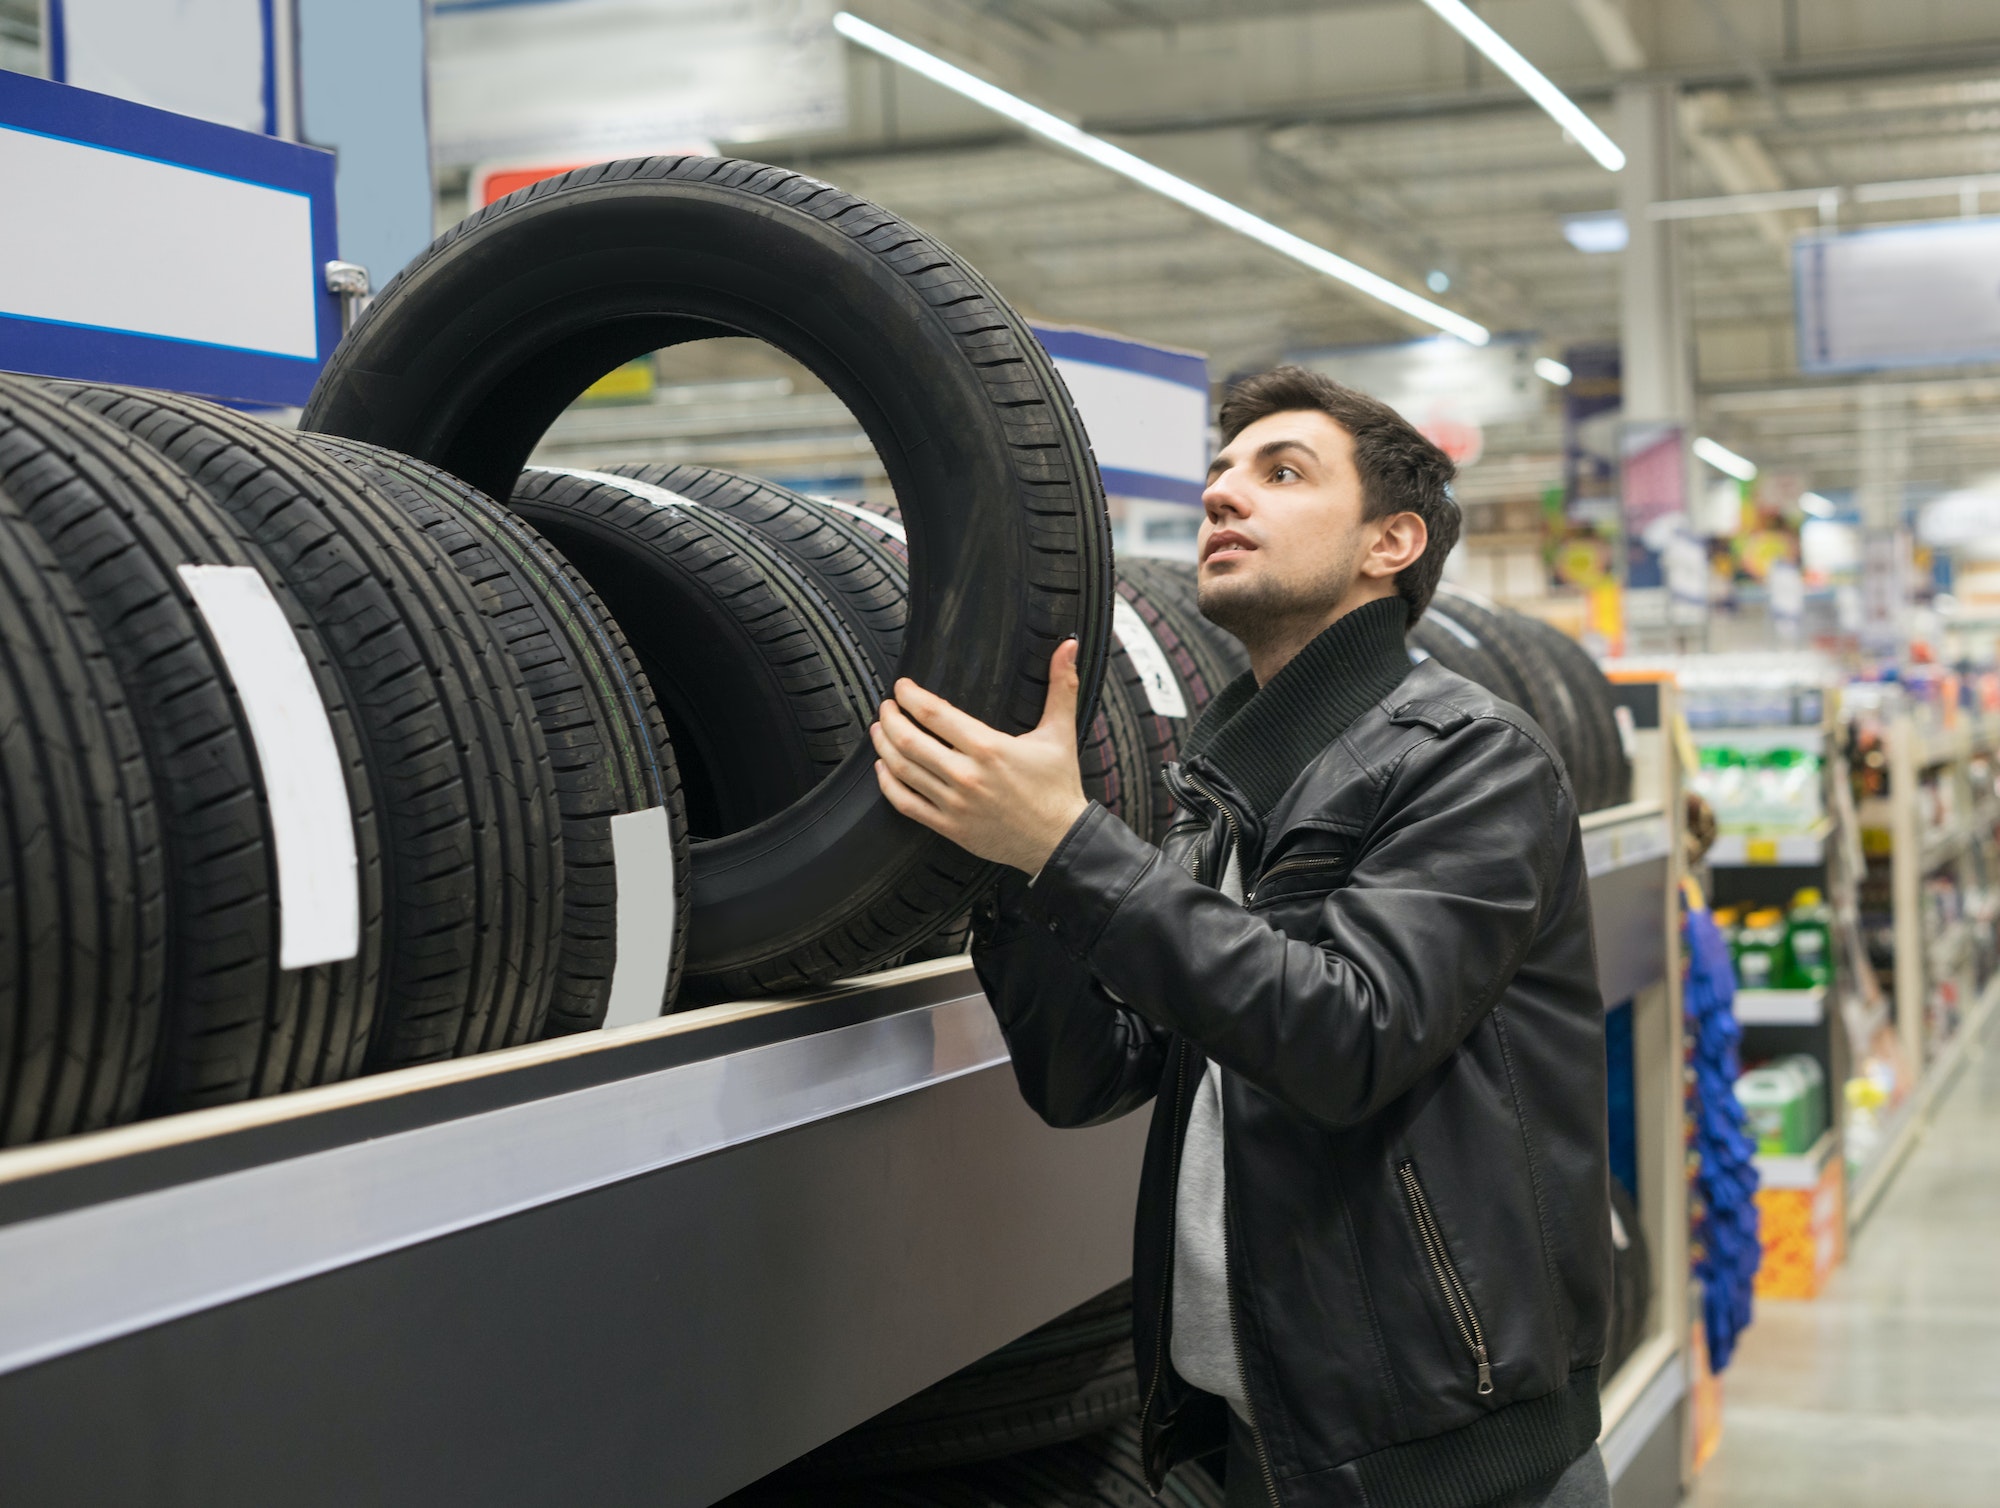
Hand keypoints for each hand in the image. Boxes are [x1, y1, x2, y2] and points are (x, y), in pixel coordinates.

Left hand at [870, 640, 1089, 873]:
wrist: (1060, 841)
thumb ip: (1061, 687)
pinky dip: (888, 785)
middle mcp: (967, 775)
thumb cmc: (1058, 788)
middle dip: (890, 718)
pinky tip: (883, 770)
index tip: (902, 687)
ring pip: (903, 770)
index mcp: (989, 748)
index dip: (911, 696)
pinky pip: (907, 804)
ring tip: (879, 730)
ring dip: (884, 747)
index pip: (935, 714)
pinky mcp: (950, 827)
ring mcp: (955, 804)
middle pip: (910, 741)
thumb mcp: (1061, 733)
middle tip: (886, 706)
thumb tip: (1068, 647)